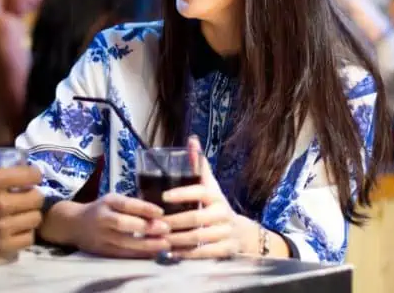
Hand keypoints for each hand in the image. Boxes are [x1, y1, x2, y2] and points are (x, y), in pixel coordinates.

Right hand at [0, 103, 43, 261]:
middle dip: (32, 194)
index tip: (25, 178)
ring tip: (20, 212)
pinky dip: (23, 233)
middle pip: (37, 198)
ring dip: (29, 214)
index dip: (32, 175)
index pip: (33, 175)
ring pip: (34, 219)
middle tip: (23, 195)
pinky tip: (14, 228)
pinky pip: (26, 239)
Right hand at [72, 193, 171, 257]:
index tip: (161, 212)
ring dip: (146, 244)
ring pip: (123, 242)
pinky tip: (153, 253)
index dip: (144, 208)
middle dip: (146, 227)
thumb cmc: (102, 209)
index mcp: (107, 201)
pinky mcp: (101, 250)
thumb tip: (159, 214)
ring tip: (164, 244)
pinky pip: (121, 254)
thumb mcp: (114, 201)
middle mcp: (102, 218)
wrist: (75, 224)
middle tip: (166, 229)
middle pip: (123, 224)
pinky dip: (138, 254)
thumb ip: (132, 205)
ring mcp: (100, 236)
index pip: (126, 204)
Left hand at [160, 136, 241, 258]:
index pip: (199, 191)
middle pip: (195, 218)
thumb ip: (199, 166)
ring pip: (198, 237)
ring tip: (157, 239)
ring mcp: (225, 232)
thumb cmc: (216, 206)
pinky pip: (204, 254)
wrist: (241, 233)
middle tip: (152, 225)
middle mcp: (222, 213)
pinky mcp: (225, 250)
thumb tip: (192, 139)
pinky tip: (170, 254)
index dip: (182, 193)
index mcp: (215, 196)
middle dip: (172, 222)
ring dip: (176, 240)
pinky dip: (186, 255)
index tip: (163, 196)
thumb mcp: (210, 186)